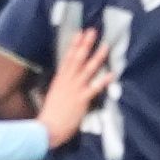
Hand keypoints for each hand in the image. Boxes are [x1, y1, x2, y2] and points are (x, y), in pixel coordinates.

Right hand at [29, 27, 112, 146]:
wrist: (47, 128)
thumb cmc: (49, 115)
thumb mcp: (53, 95)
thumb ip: (61, 88)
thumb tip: (64, 84)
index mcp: (59, 79)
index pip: (68, 58)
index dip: (74, 45)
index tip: (79, 33)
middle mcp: (67, 81)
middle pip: (77, 58)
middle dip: (85, 44)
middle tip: (92, 31)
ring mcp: (75, 89)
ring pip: (87, 69)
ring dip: (97, 56)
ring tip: (105, 46)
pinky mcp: (81, 99)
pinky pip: (95, 88)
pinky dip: (104, 80)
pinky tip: (112, 74)